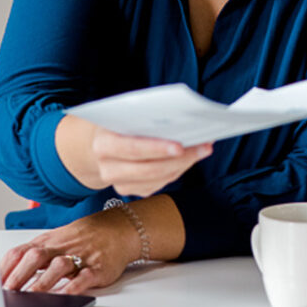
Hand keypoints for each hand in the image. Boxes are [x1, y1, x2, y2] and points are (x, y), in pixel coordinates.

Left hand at [0, 206, 140, 294]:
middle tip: (7, 292)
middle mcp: (61, 248)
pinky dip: (74, 286)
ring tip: (31, 298)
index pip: (19, 252)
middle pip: (35, 256)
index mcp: (47, 242)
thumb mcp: (54, 241)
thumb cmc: (83, 238)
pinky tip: (65, 296)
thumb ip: (31, 258)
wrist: (119, 229)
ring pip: (59, 266)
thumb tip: (1, 279)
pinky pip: (85, 276)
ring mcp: (80, 256)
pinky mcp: (98, 267)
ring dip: (44, 282)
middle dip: (20, 275)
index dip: (3, 268)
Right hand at [90, 128, 212, 196]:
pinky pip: (161, 183)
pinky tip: (192, 156)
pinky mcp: (133, 190)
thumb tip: (181, 118)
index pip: (132, 149)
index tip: (180, 145)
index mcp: (103, 145)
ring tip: (204, 148)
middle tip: (204, 146)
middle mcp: (108, 169)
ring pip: (158, 178)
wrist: (102, 144)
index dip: (156, 148)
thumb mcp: (124, 116)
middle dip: (180, 158)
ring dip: (185, 164)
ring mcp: (120, 183)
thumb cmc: (119, 124)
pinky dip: (179, 169)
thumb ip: (145, 118)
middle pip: (149, 168)